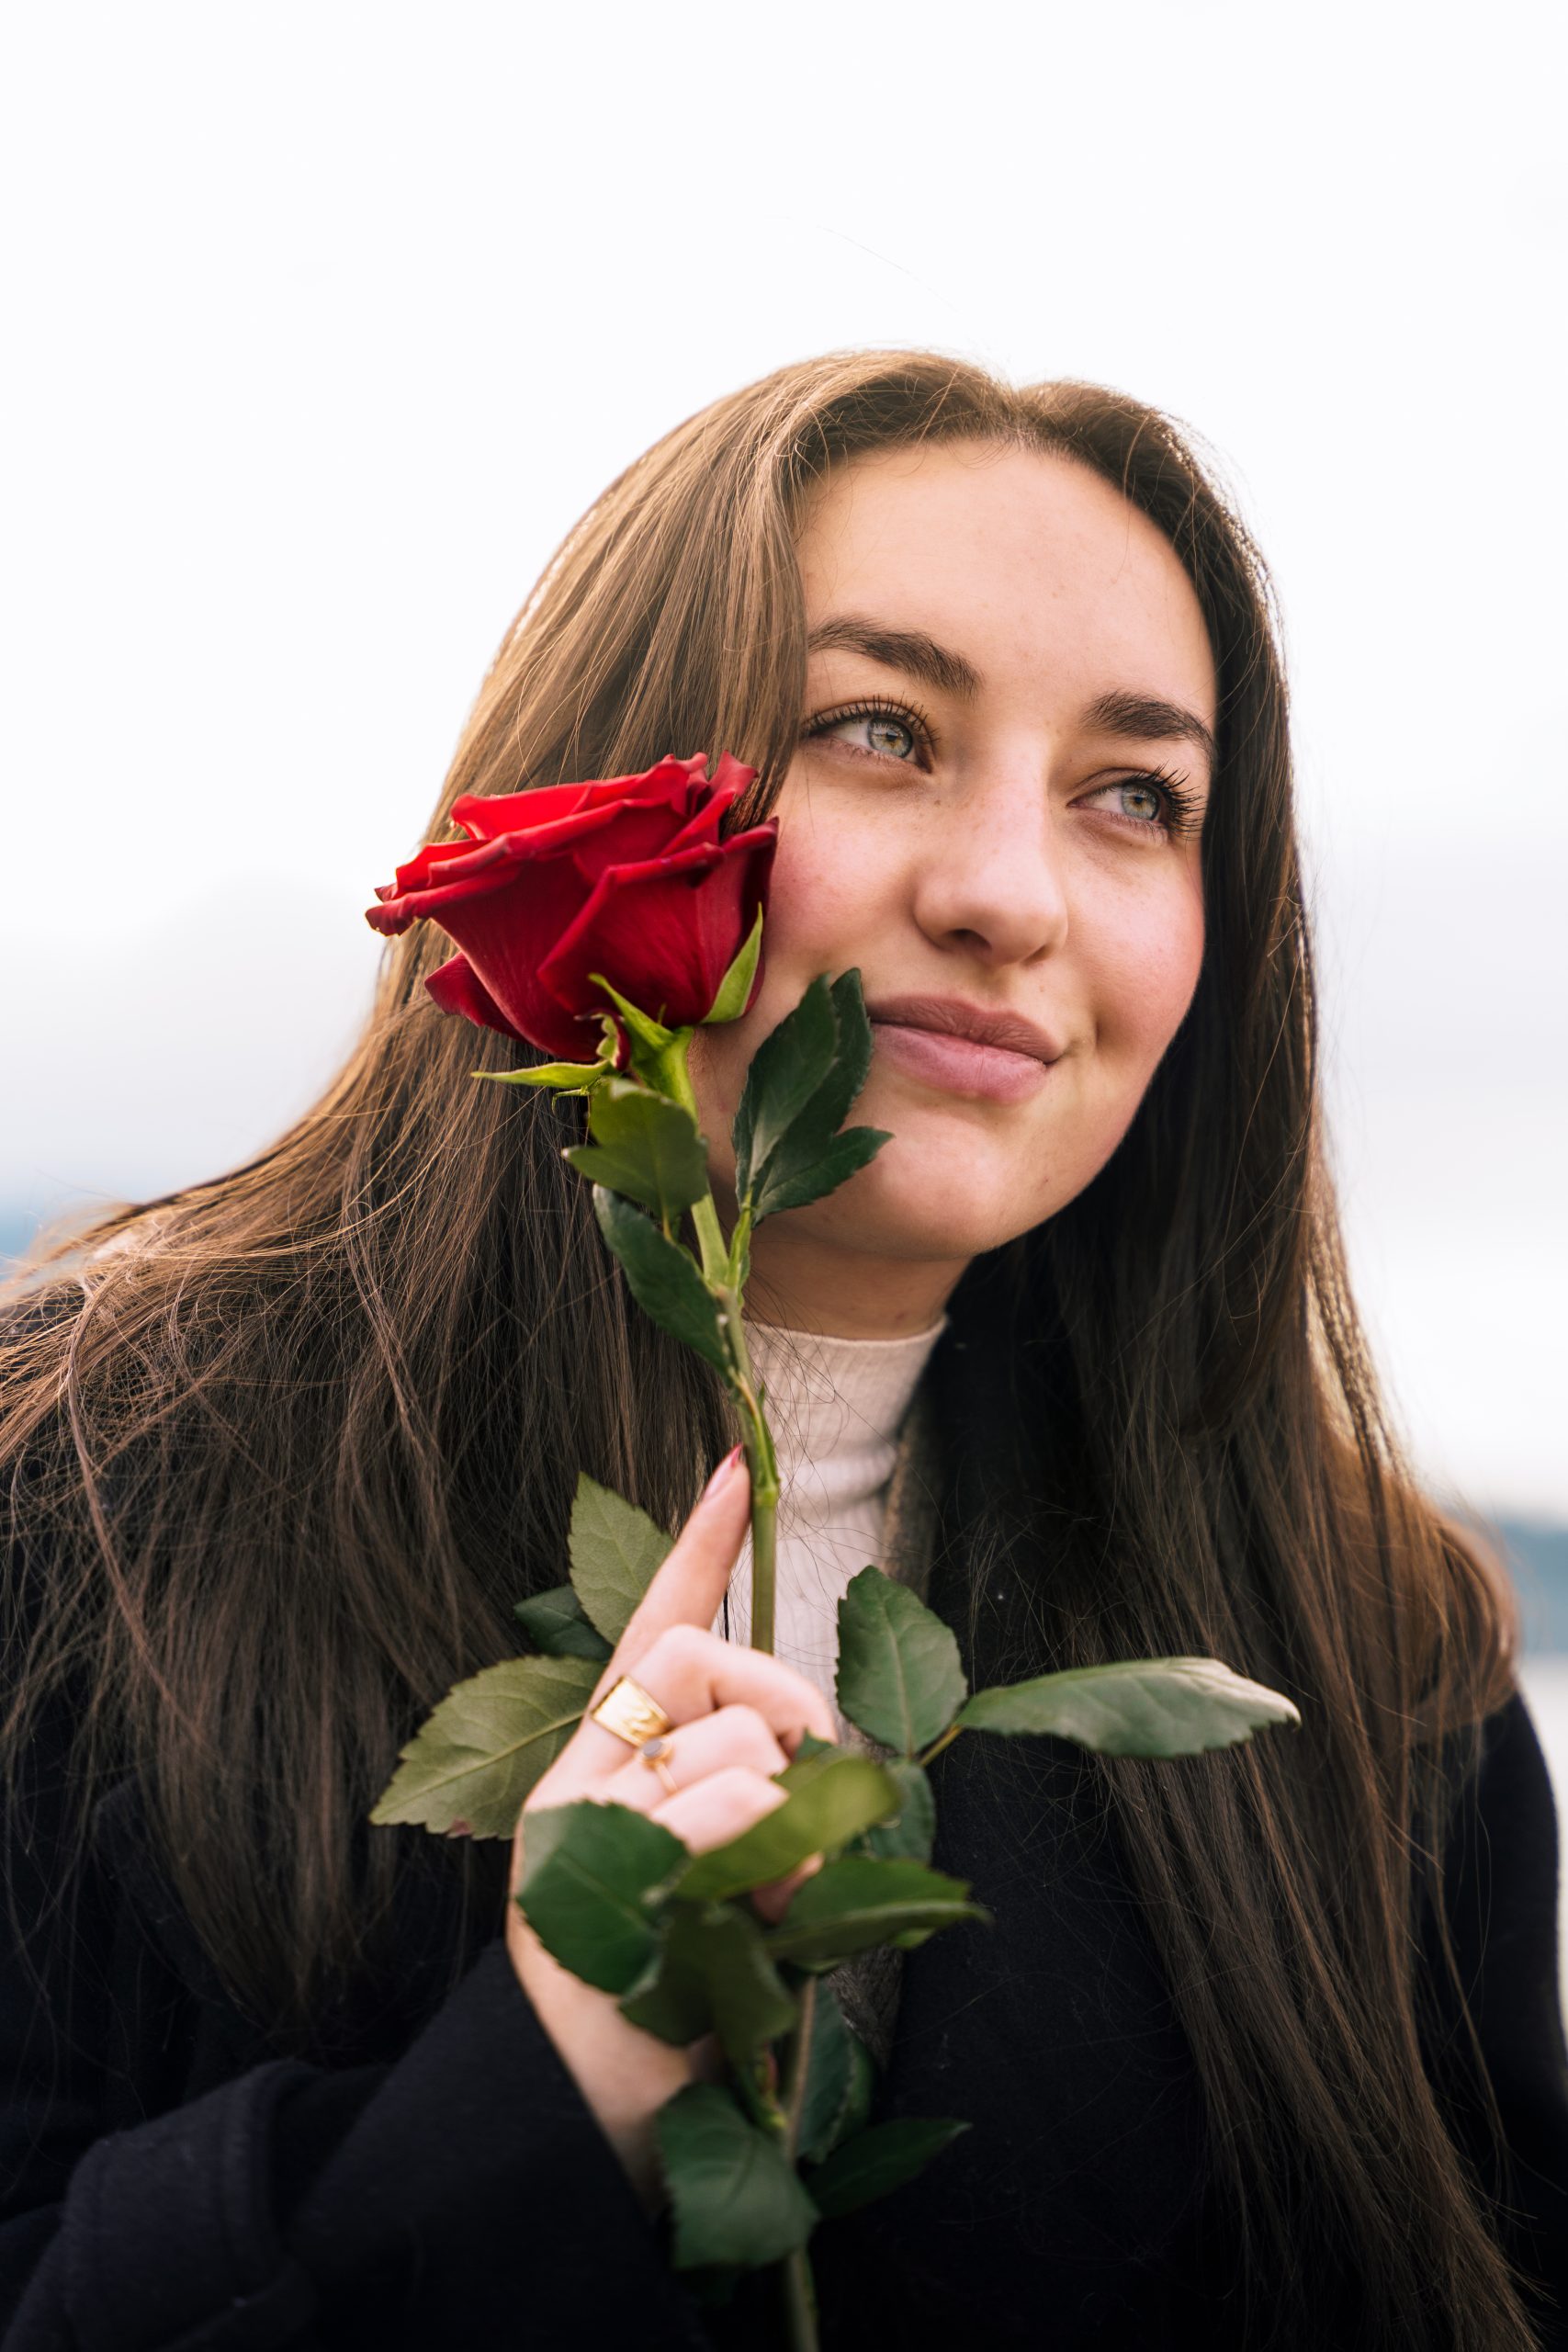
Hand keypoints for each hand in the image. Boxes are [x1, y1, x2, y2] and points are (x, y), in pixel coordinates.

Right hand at [505, 1445, 835, 2209]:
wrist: (600, 2123)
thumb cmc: (682, 1994)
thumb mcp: (729, 1877)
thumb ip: (751, 1796)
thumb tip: (811, 1750)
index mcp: (604, 1764)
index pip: (643, 1624)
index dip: (694, 1546)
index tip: (731, 1467)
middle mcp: (578, 1782)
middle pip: (694, 1658)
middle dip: (779, 1696)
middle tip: (807, 1774)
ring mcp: (580, 1834)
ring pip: (732, 1751)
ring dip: (794, 1826)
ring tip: (776, 1905)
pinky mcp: (598, 1889)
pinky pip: (725, 1815)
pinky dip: (776, 1861)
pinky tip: (759, 1924)